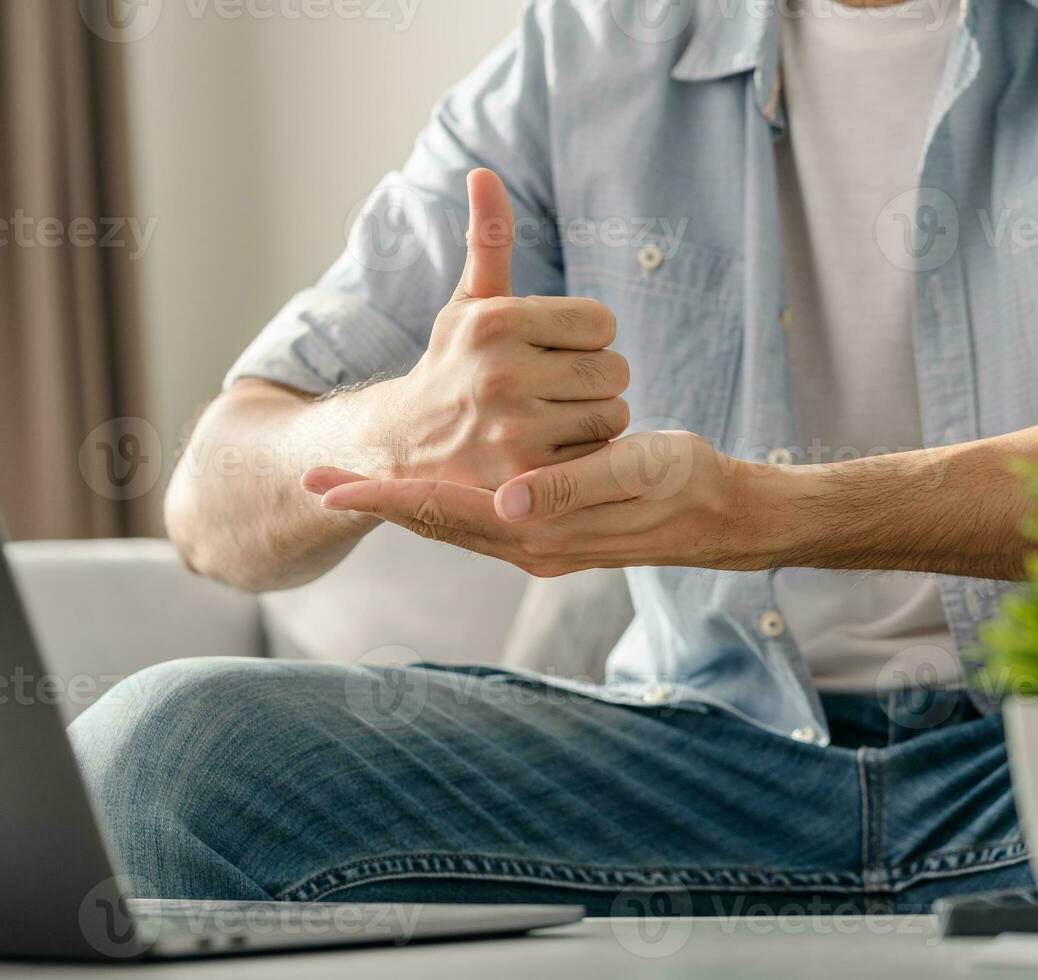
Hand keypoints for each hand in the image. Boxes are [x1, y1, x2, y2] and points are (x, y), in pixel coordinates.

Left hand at [304, 431, 777, 576]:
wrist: (720, 516)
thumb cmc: (683, 483)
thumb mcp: (636, 472)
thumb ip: (571, 487)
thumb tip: (508, 500)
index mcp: (540, 530)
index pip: (443, 511)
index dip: (384, 496)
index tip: (330, 485)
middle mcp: (527, 546)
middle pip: (433, 523)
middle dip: (376, 503)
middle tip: (317, 482)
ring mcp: (535, 546)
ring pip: (449, 526)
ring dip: (400, 506)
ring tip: (354, 487)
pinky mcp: (547, 536)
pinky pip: (474, 525)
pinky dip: (438, 508)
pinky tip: (426, 493)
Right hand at [375, 169, 629, 488]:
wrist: (404, 449)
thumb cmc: (451, 365)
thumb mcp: (468, 302)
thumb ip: (488, 239)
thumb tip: (483, 173)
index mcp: (495, 321)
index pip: (602, 322)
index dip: (585, 336)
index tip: (552, 350)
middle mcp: (502, 373)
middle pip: (615, 370)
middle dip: (592, 378)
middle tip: (553, 389)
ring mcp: (514, 430)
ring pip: (612, 414)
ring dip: (593, 419)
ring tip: (550, 420)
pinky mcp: (527, 477)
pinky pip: (598, 458)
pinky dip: (585, 458)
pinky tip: (549, 452)